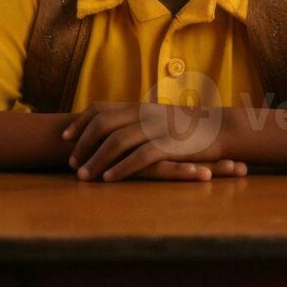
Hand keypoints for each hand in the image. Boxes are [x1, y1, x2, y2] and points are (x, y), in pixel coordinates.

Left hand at [62, 101, 228, 181]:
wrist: (220, 129)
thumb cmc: (187, 127)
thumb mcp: (158, 118)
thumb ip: (135, 122)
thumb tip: (113, 131)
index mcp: (139, 107)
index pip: (100, 109)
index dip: (80, 123)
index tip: (65, 138)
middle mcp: (144, 113)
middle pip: (102, 125)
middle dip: (83, 145)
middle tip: (72, 164)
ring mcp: (156, 127)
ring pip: (117, 141)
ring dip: (97, 160)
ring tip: (85, 177)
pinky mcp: (169, 144)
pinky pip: (139, 156)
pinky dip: (121, 168)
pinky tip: (110, 179)